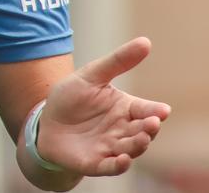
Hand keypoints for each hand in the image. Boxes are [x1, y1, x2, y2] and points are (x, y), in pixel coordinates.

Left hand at [36, 37, 170, 176]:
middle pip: (143, 131)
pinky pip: (110, 167)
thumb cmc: (72, 98)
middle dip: (149, 128)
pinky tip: (124, 160)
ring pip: (130, 149)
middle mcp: (123, 130)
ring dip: (138, 146)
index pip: (147, 110)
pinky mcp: (94, 162)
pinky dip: (119, 166)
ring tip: (142, 138)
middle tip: (152, 123)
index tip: (163, 110)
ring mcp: (110, 148)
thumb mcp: (91, 75)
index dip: (156, 111)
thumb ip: (118, 61)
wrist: (45, 121)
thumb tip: (146, 41)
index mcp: (126, 109)